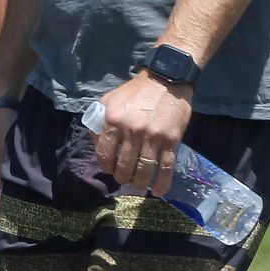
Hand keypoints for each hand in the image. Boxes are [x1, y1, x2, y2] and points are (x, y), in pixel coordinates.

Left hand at [91, 73, 192, 197]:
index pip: (104, 155)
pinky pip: (166, 168)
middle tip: (125, 177)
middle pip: (124, 167)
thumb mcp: (110, 100)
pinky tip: (157, 192)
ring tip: (138, 183)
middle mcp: (132, 131)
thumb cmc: (136, 91)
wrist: (166, 78)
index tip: (110, 169)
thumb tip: (97, 145)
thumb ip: (99, 121)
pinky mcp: (171, 140)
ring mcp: (153, 137)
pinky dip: (161, 184)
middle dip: (122, 177)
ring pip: (143, 171)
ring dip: (139, 183)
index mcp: (113, 120)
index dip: (106, 167)